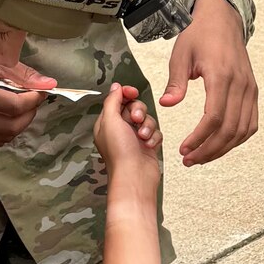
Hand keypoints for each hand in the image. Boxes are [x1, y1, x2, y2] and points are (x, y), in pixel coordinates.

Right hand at [0, 61, 55, 147]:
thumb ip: (21, 74)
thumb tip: (50, 84)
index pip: (13, 106)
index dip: (33, 100)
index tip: (39, 91)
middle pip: (10, 127)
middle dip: (29, 115)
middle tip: (32, 102)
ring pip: (2, 137)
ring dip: (18, 125)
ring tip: (20, 109)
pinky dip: (5, 132)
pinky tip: (5, 117)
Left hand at [93, 83, 161, 203]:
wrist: (135, 177)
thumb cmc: (120, 153)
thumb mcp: (110, 120)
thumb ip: (112, 101)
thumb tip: (116, 87)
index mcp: (107, 123)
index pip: (117, 100)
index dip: (126, 94)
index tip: (132, 93)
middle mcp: (120, 129)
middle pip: (134, 107)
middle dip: (138, 111)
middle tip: (135, 120)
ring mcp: (134, 138)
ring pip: (147, 119)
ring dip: (147, 126)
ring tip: (142, 137)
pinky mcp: (148, 145)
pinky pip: (156, 132)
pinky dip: (154, 137)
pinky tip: (149, 145)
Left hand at [161, 0, 257, 165]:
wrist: (222, 20)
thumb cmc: (198, 35)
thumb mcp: (180, 54)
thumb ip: (175, 81)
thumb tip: (167, 104)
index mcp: (221, 75)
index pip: (215, 117)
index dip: (200, 138)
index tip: (184, 149)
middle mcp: (240, 85)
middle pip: (230, 129)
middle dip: (209, 149)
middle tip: (189, 160)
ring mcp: (250, 89)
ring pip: (242, 130)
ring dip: (223, 148)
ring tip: (202, 157)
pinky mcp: (252, 92)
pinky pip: (250, 123)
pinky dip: (237, 139)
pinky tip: (220, 145)